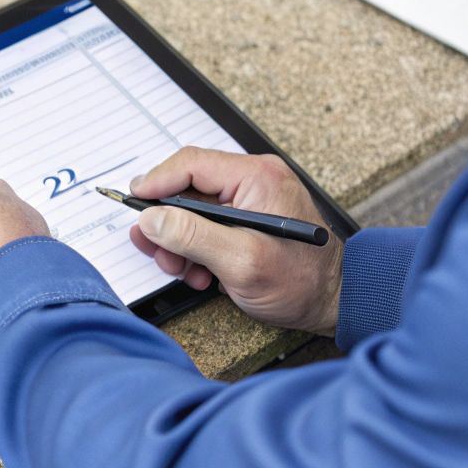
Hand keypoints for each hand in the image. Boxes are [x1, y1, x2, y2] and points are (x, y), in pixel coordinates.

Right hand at [128, 148, 342, 334]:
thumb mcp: (241, 261)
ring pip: (193, 212)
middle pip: (187, 189)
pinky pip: (208, 227)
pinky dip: (196, 251)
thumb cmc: (302, 282)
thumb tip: (152, 219)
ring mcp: (251, 200)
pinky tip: (202, 274)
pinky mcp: (248, 220)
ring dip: (180, 243)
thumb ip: (193, 236)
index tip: (133, 203)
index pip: (191, 164)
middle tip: (155, 250)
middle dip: (167, 224)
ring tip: (184, 270)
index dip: (156, 183)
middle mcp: (253, 181)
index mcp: (256, 177)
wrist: (334, 303)